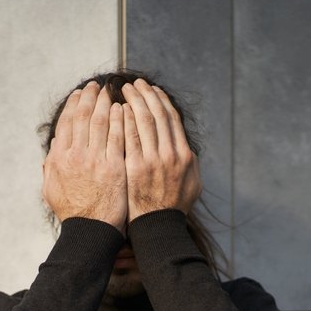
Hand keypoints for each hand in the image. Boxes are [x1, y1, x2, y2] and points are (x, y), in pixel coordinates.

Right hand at [42, 81, 128, 233]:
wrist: (90, 232)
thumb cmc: (72, 213)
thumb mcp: (51, 189)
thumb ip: (50, 166)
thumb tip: (54, 147)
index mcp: (59, 159)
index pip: (66, 123)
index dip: (73, 104)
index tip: (79, 93)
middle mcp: (75, 156)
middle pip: (83, 116)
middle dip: (90, 97)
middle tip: (97, 85)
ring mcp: (95, 160)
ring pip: (100, 122)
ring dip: (106, 103)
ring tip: (111, 91)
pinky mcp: (114, 167)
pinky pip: (118, 136)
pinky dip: (120, 120)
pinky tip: (123, 109)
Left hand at [122, 79, 201, 221]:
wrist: (158, 227)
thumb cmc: (173, 207)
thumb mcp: (192, 184)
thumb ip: (189, 163)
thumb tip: (186, 147)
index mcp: (185, 155)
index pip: (172, 119)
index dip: (161, 100)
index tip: (153, 89)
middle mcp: (171, 155)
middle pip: (158, 114)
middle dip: (146, 94)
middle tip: (135, 83)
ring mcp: (153, 161)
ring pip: (144, 121)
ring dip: (134, 101)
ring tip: (124, 89)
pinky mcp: (135, 168)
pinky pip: (129, 137)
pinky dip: (125, 119)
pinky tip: (118, 109)